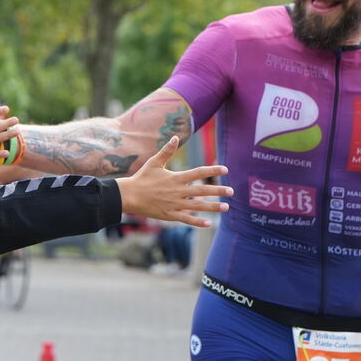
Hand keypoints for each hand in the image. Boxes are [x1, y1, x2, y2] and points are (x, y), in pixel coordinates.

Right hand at [113, 136, 231, 226]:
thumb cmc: (142, 178)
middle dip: (218, 190)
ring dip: (213, 207)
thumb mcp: (154, 163)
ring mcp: (174, 204)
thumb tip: (176, 137)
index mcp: (176, 178)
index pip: (198, 173)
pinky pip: (186, 219)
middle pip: (202, 190)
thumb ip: (167, 151)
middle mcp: (178, 191)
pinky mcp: (169, 215)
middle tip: (231, 191)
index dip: (213, 170)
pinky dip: (197, 222)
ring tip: (226, 207)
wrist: (129, 196)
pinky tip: (208, 223)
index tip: (226, 169)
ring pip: (197, 206)